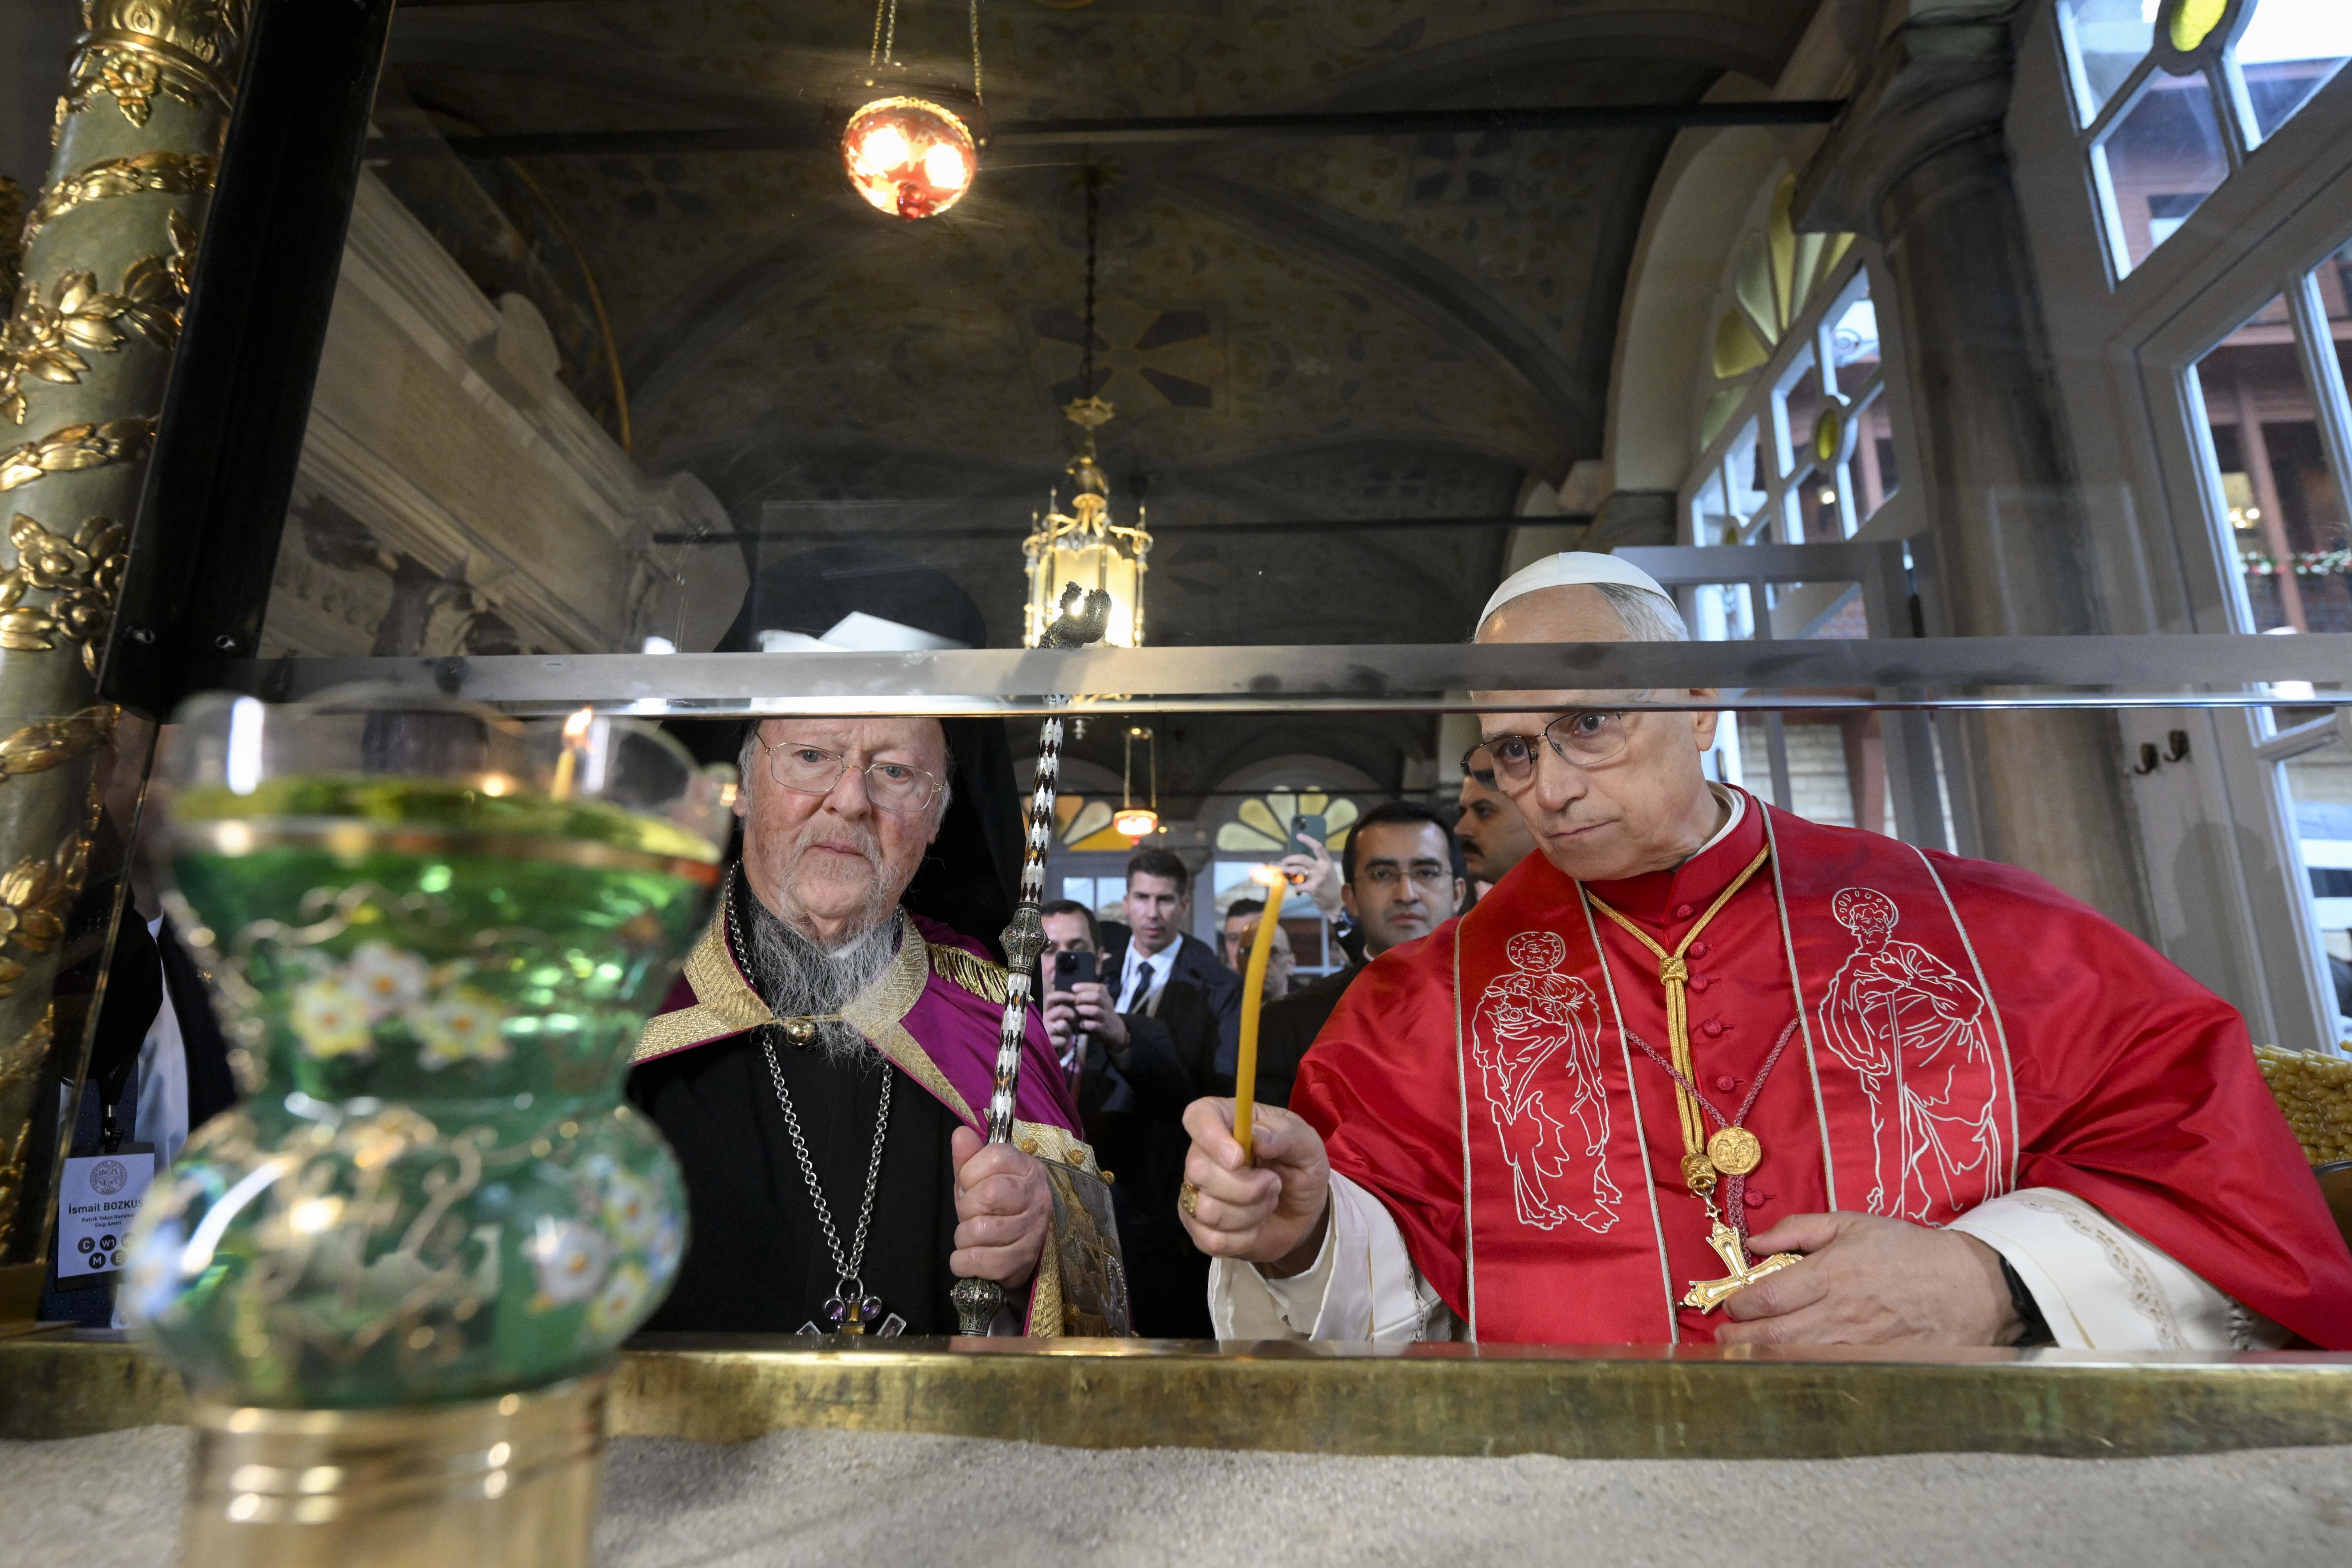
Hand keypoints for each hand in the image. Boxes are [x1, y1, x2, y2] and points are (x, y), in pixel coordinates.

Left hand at [949, 1126, 1052, 1287]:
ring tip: (970, 1236)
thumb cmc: (994, 1209)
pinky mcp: (1023, 1261)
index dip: (970, 1171)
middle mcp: (1037, 1197)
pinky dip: (963, 1261)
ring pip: (981, 1229)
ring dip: (963, 1236)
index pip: (995, 1156)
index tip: (969, 1183)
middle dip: (967, 1207)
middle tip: (970, 1213)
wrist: (1014, 1250)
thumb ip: (968, 1158)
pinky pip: (980, 1260)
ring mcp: (1034, 1231)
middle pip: (988, 1194)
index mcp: (1028, 1169)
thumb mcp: (978, 1179)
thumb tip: (960, 1134)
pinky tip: (968, 1256)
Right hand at [1041, 990, 1078, 1054]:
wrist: (1047, 1053)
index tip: (1074, 998)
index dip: (1064, 995)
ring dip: (1068, 1030)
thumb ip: (1062, 1008)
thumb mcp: (1057, 1018)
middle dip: (1071, 1014)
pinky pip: (1062, 1039)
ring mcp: (1044, 1031)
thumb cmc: (1055, 1033)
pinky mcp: (1047, 1043)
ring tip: (1067, 1034)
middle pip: (1061, 1010)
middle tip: (1073, 1021)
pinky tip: (1062, 1045)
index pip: (1051, 997)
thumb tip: (1074, 998)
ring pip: (1062, 1024)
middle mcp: (1042, 1019)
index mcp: (1044, 1011)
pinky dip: (1066, 1043)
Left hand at [1068, 981, 1127, 1050]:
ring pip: (1095, 1011)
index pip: (1098, 988)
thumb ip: (1090, 995)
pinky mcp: (1103, 1029)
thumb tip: (1074, 989)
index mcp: (1106, 997)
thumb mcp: (1101, 1001)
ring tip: (1077, 1010)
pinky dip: (1085, 1024)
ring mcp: (1106, 1018)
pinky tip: (1081, 1024)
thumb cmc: (1103, 1013)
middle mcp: (1107, 1006)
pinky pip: (1094, 1026)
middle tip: (1075, 1000)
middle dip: (1083, 997)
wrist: (1117, 1030)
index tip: (1073, 988)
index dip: (1085, 986)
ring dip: (1083, 1009)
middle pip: (1097, 997)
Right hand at [1178, 1098, 1330, 1274]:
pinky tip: (1255, 1226)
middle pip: (1199, 1171)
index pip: (1197, 1117)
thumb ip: (1285, 1133)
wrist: (1303, 1212)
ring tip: (1267, 1202)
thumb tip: (1256, 1138)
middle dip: (1247, 1187)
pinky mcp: (1198, 1229)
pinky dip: (1244, 1238)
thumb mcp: (1306, 1144)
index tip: (1238, 1157)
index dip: (1211, 1136)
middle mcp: (1201, 1155)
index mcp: (1224, 1121)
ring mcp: (1195, 1194)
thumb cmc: (1300, 1166)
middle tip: (1274, 1183)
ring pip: (1208, 1210)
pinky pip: (1212, 1240)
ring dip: (1251, 1213)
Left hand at [1279, 836, 1343, 919]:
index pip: (1318, 847)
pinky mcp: (1313, 888)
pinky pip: (1298, 885)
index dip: (1308, 840)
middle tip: (1284, 862)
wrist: (1336, 901)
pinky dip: (1295, 886)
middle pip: (1302, 858)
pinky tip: (1297, 888)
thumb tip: (1298, 859)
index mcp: (1326, 861)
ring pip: (1298, 870)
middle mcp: (1323, 868)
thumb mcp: (1327, 871)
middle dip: (1290, 859)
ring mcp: (1318, 878)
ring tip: (1285, 872)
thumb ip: (1315, 864)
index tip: (1298, 836)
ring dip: (1288, 871)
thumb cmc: (1330, 885)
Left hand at [1714, 1211, 2022, 1346]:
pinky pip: (1826, 1372)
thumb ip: (1799, 1229)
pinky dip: (1800, 1372)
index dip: (1740, 1304)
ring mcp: (1857, 1345)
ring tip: (1744, 1353)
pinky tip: (1786, 1369)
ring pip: (1795, 1358)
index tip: (1731, 1304)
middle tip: (1724, 1335)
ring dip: (1762, 1358)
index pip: (1768, 1296)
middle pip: (1774, 1335)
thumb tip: (1755, 1241)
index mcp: (1831, 1273)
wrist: (1971, 1288)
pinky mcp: (1874, 1366)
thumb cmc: (1909, 1251)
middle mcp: (1840, 1313)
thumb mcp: (1853, 1223)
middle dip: (1740, 1338)